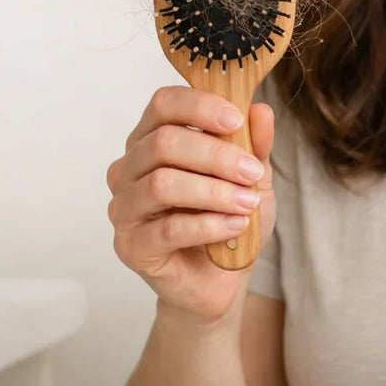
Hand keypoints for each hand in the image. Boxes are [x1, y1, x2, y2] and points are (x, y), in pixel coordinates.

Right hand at [106, 86, 276, 323]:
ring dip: (213, 191)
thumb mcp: (252, 176)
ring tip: (247, 203)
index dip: (199, 106)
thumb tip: (261, 111)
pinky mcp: (131, 246)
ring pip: (162, 184)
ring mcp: (124, 207)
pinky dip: (209, 225)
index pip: (162, 104)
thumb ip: (254, 143)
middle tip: (251, 171)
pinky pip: (168, 229)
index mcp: (151, 138)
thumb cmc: (227, 218)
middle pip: (163, 143)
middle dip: (215, 155)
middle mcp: (128, 168)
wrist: (219, 281)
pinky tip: (236, 226)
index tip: (236, 120)